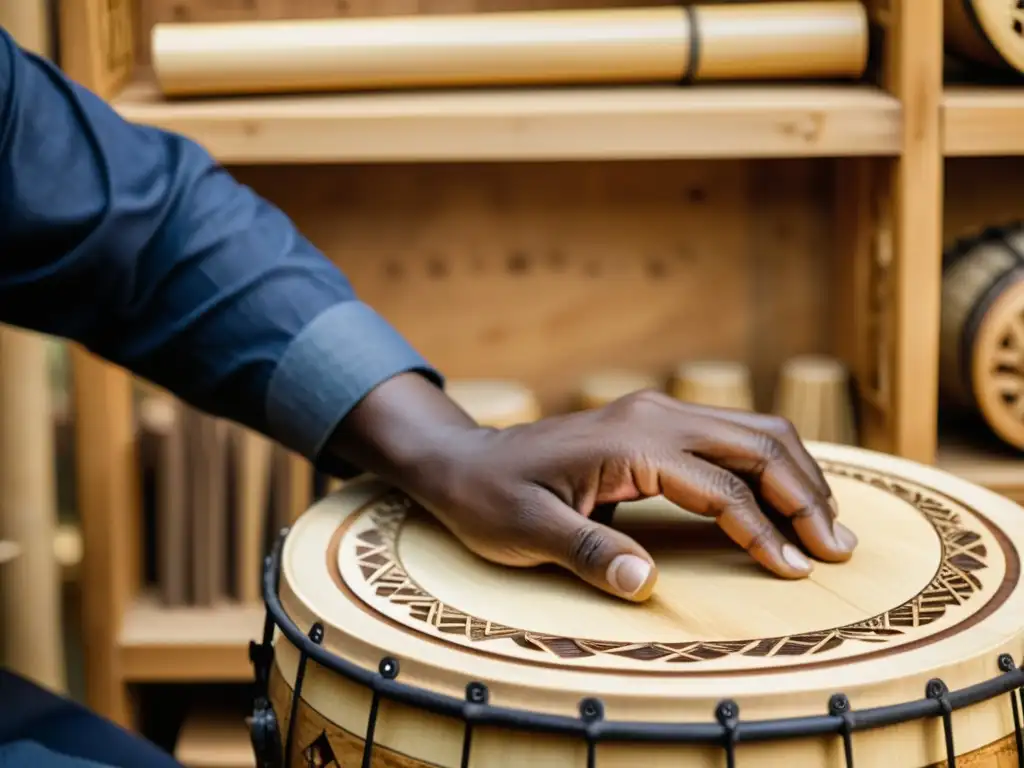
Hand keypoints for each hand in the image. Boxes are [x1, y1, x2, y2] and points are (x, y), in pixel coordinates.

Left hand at [328, 373, 857, 602]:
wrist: (464, 463)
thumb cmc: (490, 498)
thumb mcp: (527, 532)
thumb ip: (588, 553)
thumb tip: (647, 584)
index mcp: (632, 441)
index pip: (721, 485)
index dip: (764, 530)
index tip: (795, 572)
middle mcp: (654, 415)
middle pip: (758, 442)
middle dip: (804, 495)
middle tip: (837, 550)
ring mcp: (656, 414)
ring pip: (753, 431)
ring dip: (796, 475)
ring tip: (827, 527)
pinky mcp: (654, 426)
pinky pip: (730, 436)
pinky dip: (769, 464)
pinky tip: (785, 497)